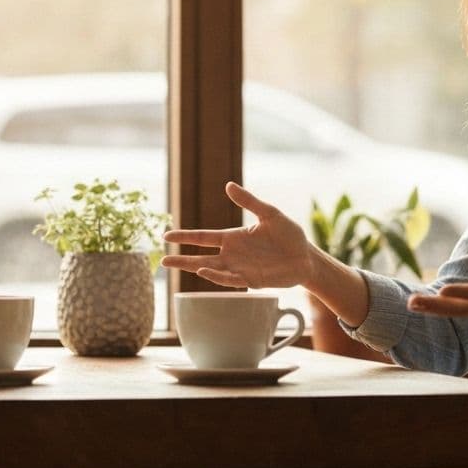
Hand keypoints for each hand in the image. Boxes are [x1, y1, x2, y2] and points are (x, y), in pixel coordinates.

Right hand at [160, 182, 319, 288]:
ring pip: (211, 270)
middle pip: (200, 257)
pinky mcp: (251, 282)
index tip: (166, 236)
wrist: (306, 257)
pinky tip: (204, 271)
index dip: (185, 237)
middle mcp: (232, 255)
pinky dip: (216, 277)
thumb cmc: (289, 235)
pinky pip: (230, 280)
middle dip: (181, 260)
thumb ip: (249, 201)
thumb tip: (228, 185)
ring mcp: (240, 269)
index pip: (203, 237)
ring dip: (194, 268)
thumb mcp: (270, 214)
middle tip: (161, 262)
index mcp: (233, 237)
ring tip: (177, 264)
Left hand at [407, 222, 467, 317]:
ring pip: (453, 311)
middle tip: (413, 302)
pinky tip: (417, 306)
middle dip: (436, 305)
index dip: (462, 292)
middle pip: (460, 307)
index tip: (442, 290)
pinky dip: (435, 309)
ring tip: (410, 303)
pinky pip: (452, 310)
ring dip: (431, 308)